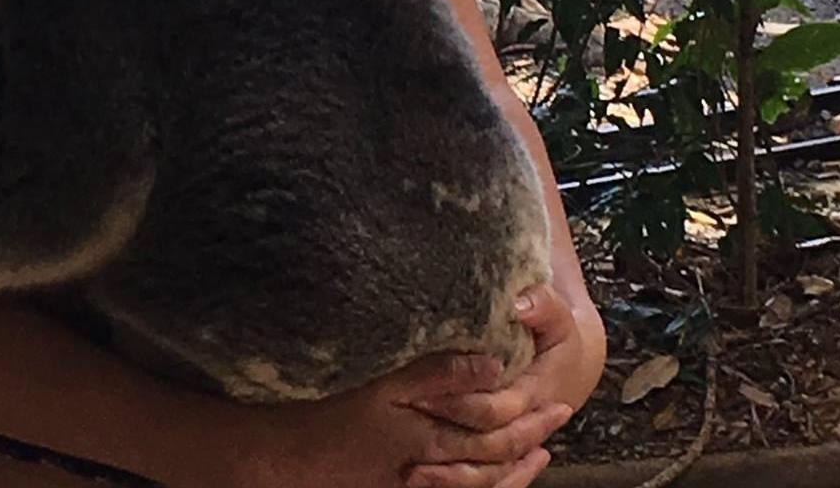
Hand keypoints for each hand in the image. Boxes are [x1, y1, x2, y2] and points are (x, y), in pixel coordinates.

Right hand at [226, 349, 567, 487]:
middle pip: (493, 457)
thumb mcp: (381, 381)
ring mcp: (414, 479)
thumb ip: (436, 372)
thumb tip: (492, 364)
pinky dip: (479, 484)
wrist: (281, 454)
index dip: (528, 417)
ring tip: (537, 455)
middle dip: (529, 440)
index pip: (494, 429)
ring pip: (477, 482)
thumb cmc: (326, 410)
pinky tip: (485, 473)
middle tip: (558, 419)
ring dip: (511, 469)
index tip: (558, 399)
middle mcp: (429, 462)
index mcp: (430, 431)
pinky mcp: (397, 484)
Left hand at [403, 286, 582, 487]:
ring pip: (488, 474)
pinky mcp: (502, 449)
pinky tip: (426, 483)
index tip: (419, 392)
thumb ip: (542, 305)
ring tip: (412, 473)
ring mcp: (514, 441)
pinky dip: (461, 484)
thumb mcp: (556, 317)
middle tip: (404, 426)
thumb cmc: (558, 337)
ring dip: (452, 476)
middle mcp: (525, 425)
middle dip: (446, 439)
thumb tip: (519, 304)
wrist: (570, 360)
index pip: (493, 408)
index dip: (458, 402)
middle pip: (486, 445)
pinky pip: (487, 481)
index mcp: (535, 394)